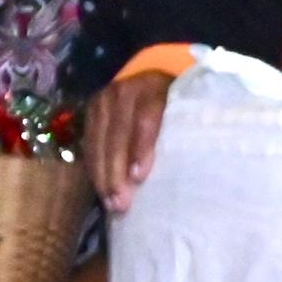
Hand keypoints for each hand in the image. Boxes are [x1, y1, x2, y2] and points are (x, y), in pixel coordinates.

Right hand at [86, 68, 171, 210]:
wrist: (152, 78)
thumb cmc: (178, 105)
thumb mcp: (185, 111)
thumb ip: (183, 130)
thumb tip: (192, 170)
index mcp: (155, 88)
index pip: (146, 120)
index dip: (141, 149)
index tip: (139, 178)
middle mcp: (125, 90)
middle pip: (118, 134)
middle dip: (117, 171)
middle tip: (121, 203)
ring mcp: (104, 99)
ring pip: (99, 141)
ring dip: (102, 174)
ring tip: (109, 202)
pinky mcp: (91, 109)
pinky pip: (89, 143)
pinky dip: (95, 167)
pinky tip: (100, 188)